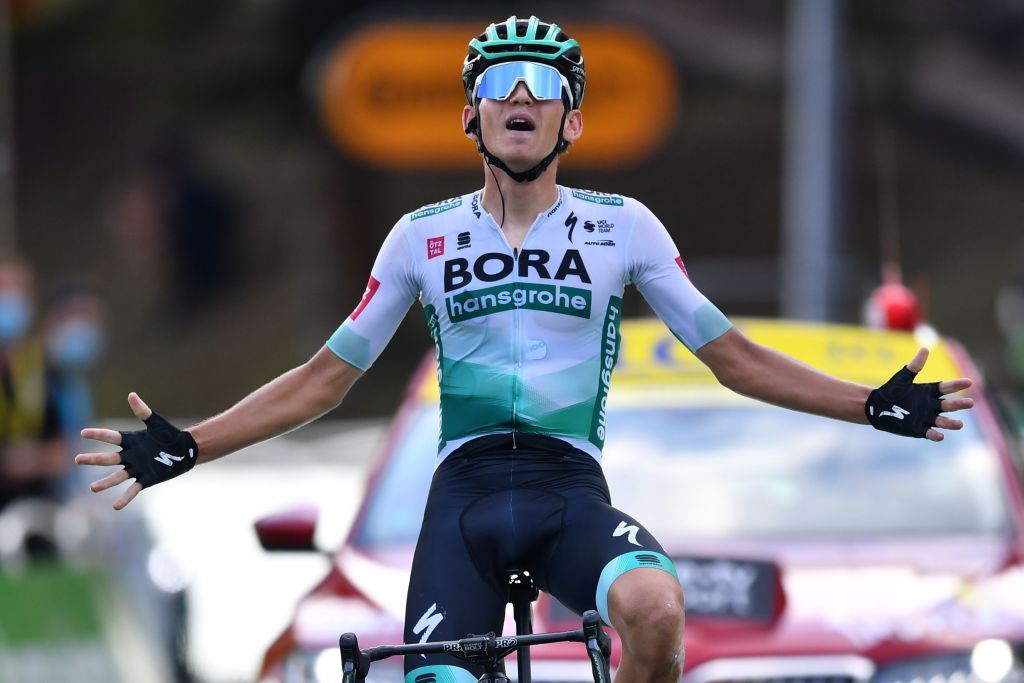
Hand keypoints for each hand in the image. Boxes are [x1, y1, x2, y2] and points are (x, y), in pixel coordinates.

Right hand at [75, 393, 197, 509]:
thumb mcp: (155, 422)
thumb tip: (131, 394)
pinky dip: (125, 497)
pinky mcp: (147, 478)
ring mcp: (137, 468)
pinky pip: (133, 489)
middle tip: (78, 459)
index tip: (83, 432)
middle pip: (109, 458)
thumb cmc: (168, 435)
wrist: (184, 450)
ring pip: (117, 476)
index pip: (111, 437)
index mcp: (131, 441)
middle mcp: (130, 456)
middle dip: (94, 459)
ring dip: (105, 482)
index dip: (98, 435)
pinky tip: (116, 506)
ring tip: (92, 488)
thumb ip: (142, 411)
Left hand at [865, 348, 973, 441]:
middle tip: (970, 403)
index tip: (969, 382)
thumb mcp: (903, 378)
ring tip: (960, 424)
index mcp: (929, 392)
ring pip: (942, 421)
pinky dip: (935, 435)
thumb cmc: (891, 390)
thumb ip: (914, 366)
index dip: (957, 385)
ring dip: (951, 423)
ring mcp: (925, 418)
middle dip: (959, 405)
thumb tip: (925, 349)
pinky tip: (940, 436)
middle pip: (948, 405)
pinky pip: (928, 433)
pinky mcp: (918, 429)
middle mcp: (931, 405)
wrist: (877, 406)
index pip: (946, 388)